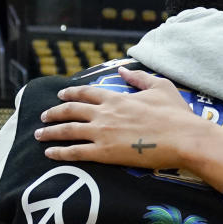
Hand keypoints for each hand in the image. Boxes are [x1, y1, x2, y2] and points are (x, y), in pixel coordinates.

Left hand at [36, 67, 204, 169]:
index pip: (86, 92)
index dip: (71, 92)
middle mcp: (104, 113)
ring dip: (50, 132)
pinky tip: (49, 153)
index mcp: (117, 97)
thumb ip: (139, 78)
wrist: (183, 138)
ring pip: (68, 131)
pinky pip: (75, 152)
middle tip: (44, 116)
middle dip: (54, 113)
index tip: (60, 94)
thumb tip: (123, 70)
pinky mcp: (105, 153)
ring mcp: (102, 133)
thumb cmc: (176, 114)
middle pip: (71, 110)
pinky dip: (60, 152)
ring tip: (39, 134)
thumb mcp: (160, 87)